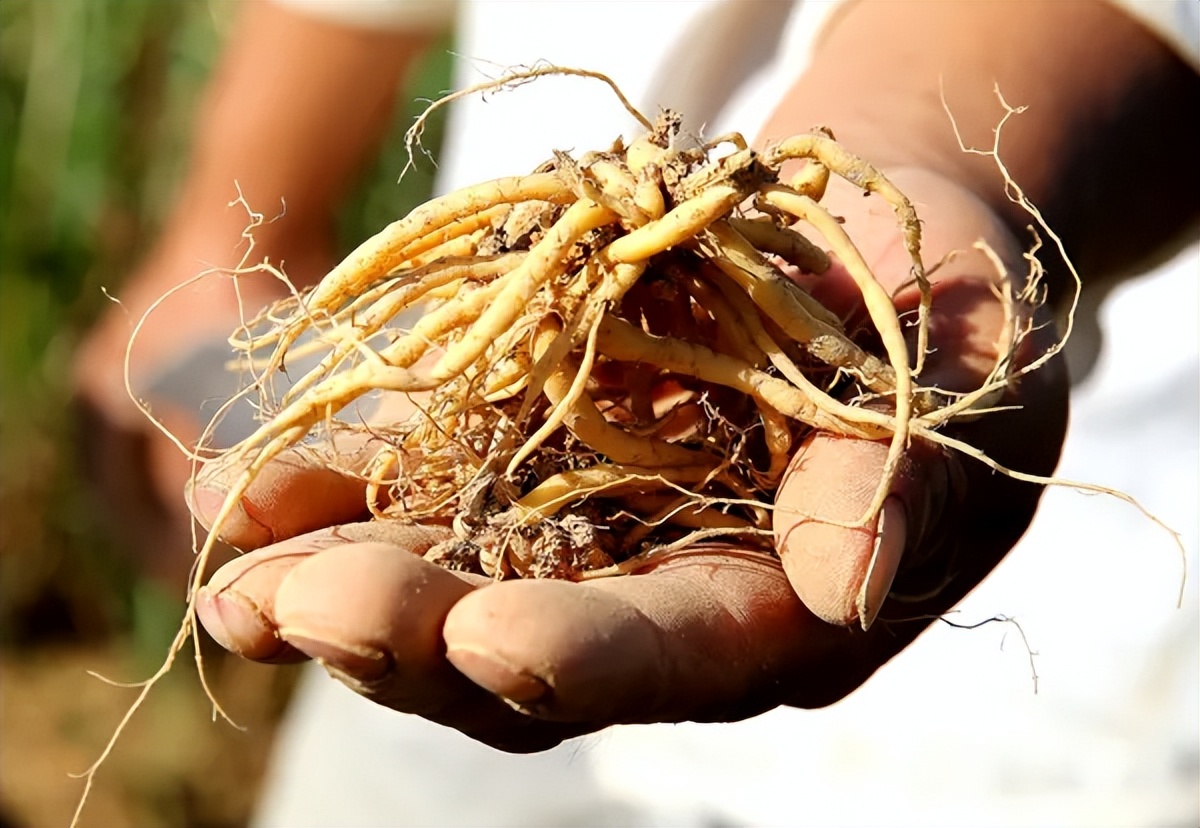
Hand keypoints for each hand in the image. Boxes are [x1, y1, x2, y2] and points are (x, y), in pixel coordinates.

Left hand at [188, 167, 1067, 750]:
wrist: (868, 245)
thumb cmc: (940, 314)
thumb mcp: (961, 383)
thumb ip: (897, 485)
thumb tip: (850, 585)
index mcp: (782, 606)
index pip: (680, 653)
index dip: (586, 657)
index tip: (489, 642)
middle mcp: (664, 592)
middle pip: (530, 650)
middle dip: (414, 636)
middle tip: (302, 609)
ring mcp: (584, 533)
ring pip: (447, 588)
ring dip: (334, 589)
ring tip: (233, 584)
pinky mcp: (527, 464)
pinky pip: (419, 493)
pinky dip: (333, 497)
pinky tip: (242, 496)